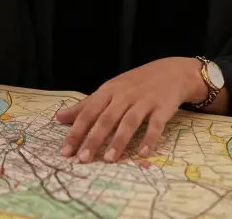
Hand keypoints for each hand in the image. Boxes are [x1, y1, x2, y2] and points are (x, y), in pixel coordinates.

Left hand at [55, 57, 203, 162]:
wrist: (172, 71)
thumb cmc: (136, 83)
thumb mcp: (109, 90)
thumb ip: (85, 105)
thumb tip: (59, 117)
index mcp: (108, 91)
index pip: (88, 112)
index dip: (76, 131)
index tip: (66, 150)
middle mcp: (124, 95)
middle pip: (106, 118)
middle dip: (93, 139)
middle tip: (83, 159)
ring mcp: (144, 101)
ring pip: (128, 122)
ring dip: (118, 141)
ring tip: (108, 159)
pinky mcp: (162, 107)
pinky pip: (155, 125)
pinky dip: (149, 138)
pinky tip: (142, 153)